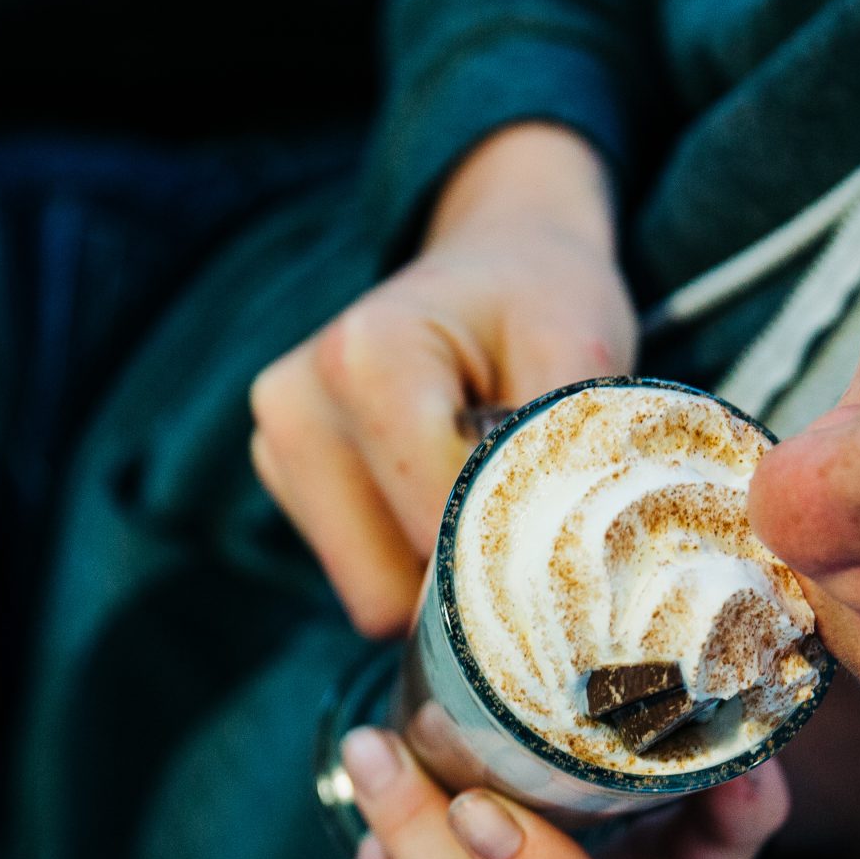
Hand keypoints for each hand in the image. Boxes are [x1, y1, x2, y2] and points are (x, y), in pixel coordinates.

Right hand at [250, 123, 637, 636]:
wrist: (495, 261)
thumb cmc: (542, 304)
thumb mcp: (582, 358)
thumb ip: (563, 461)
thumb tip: (549, 585)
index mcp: (365, 357)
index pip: (435, 532)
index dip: (510, 547)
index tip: (559, 507)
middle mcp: (296, 402)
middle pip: (384, 591)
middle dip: (465, 571)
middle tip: (520, 499)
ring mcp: (278, 443)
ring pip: (369, 597)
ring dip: (438, 569)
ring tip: (478, 483)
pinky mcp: (283, 476)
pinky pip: (362, 579)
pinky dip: (412, 557)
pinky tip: (439, 485)